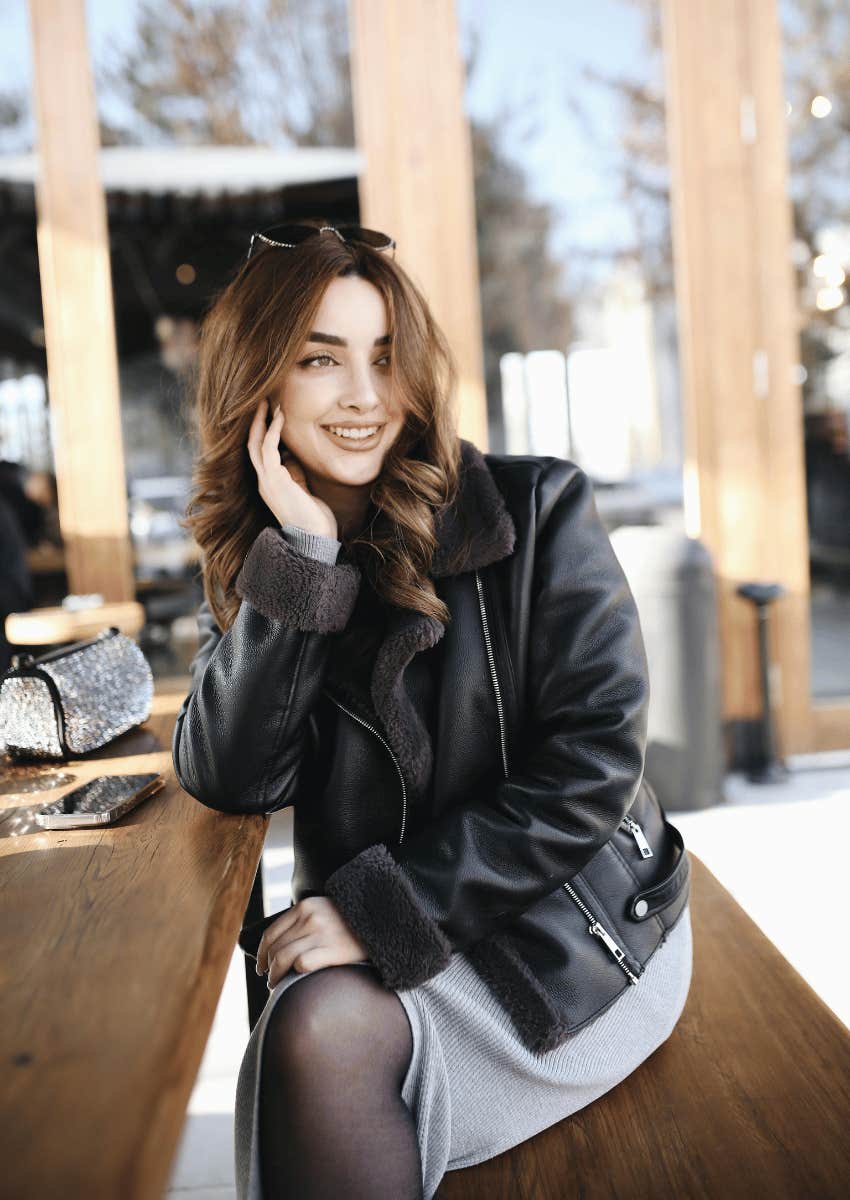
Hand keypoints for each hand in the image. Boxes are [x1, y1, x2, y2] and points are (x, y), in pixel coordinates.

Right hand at [247, 398, 337, 537]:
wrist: (315, 539)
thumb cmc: (314, 519)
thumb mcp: (303, 491)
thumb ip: (295, 474)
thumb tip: (294, 456)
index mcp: (270, 485)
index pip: (260, 454)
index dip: (264, 433)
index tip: (273, 414)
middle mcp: (264, 482)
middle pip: (252, 445)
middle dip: (257, 423)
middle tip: (264, 402)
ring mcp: (267, 481)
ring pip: (256, 444)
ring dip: (263, 422)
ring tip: (271, 404)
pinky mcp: (274, 480)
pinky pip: (268, 449)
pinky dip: (273, 431)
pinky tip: (281, 417)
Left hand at [256, 895, 370, 987]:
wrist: (383, 921)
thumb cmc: (352, 923)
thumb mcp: (325, 910)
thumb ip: (304, 921)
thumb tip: (279, 946)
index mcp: (305, 906)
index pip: (271, 933)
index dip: (261, 954)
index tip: (261, 967)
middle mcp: (310, 917)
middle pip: (275, 948)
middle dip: (268, 968)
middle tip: (269, 981)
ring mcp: (321, 932)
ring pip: (283, 958)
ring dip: (274, 976)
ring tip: (276, 986)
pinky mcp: (333, 949)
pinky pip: (302, 964)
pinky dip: (292, 976)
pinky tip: (293, 984)